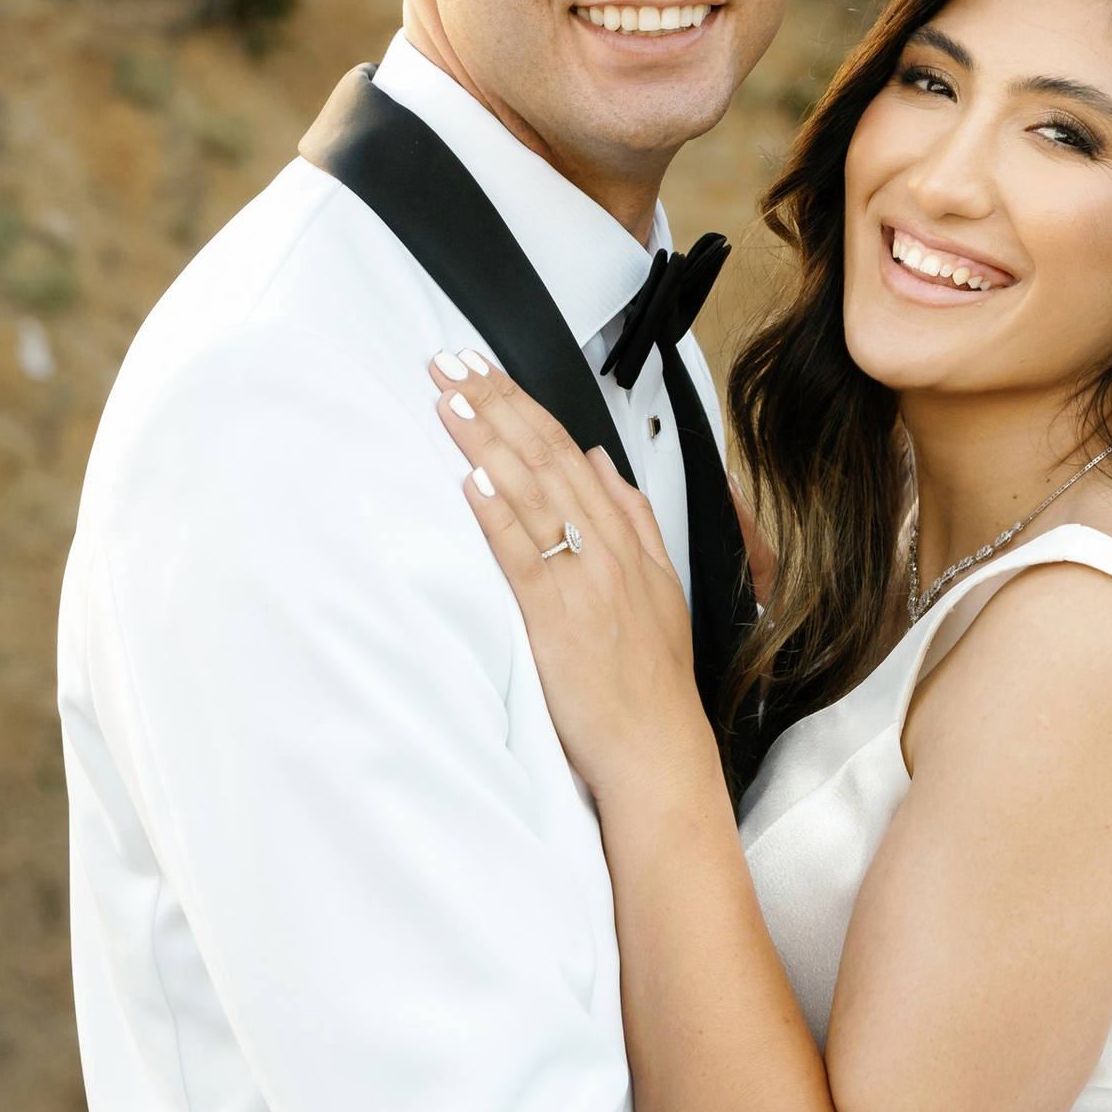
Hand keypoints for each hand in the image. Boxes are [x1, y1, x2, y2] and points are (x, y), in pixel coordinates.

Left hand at [430, 351, 710, 810]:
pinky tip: (472, 482)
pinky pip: (525, 556)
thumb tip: (605, 464)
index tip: (487, 370)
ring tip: (450, 403)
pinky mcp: (559, 619)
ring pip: (533, 494)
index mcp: (626, 536)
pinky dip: (498, 516)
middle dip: (496, 403)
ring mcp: (585, 580)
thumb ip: (634, 517)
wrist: (658, 747)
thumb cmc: (652, 678)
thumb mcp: (661, 584)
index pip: (569, 449)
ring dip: (488, 442)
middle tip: (451, 364)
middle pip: (546, 457)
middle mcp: (607, 548)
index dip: (525, 405)